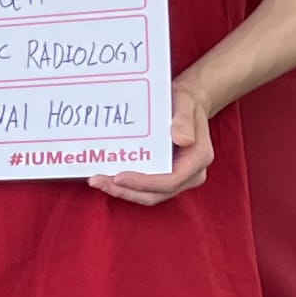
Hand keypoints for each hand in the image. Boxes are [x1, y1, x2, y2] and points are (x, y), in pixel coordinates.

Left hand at [92, 90, 218, 204]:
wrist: (188, 103)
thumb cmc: (185, 102)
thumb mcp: (185, 103)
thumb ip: (184, 120)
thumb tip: (183, 139)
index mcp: (198, 159)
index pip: (170, 181)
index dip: (143, 183)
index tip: (118, 177)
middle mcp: (191, 174)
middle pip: (156, 193)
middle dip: (126, 191)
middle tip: (97, 181)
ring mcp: (179, 178)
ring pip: (149, 194)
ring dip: (122, 191)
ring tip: (97, 181)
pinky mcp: (166, 176)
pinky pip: (145, 187)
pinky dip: (126, 185)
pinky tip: (106, 177)